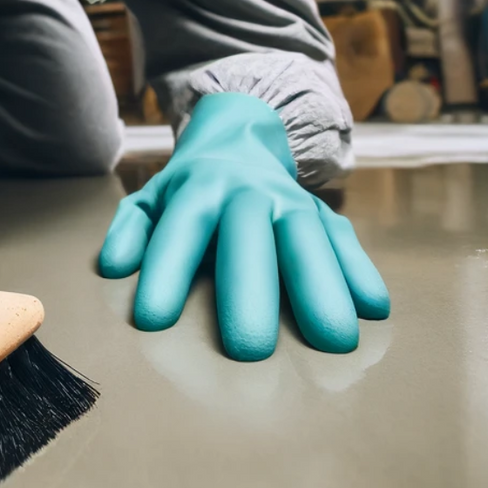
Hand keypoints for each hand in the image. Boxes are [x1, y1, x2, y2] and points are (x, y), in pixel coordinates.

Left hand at [98, 93, 388, 358]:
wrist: (238, 136)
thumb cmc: (187, 189)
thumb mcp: (149, 200)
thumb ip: (130, 231)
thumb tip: (113, 266)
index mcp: (197, 191)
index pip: (179, 232)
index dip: (164, 273)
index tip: (152, 321)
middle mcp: (247, 193)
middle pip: (250, 237)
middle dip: (251, 292)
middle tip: (251, 351)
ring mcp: (291, 200)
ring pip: (307, 237)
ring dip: (323, 286)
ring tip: (336, 341)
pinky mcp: (324, 213)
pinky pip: (343, 239)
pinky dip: (360, 271)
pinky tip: (374, 310)